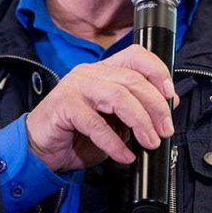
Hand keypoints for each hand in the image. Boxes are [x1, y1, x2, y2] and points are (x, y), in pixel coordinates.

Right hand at [24, 44, 179, 172]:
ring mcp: (76, 87)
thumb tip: (168, 106)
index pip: (135, 56)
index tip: (171, 95)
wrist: (40, 150)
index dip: (157, 71)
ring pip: (118, 97)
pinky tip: (124, 156)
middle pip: (133, 79)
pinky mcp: (64, 106)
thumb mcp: (114, 122)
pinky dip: (115, 143)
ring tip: (150, 142)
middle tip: (165, 130)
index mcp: (103, 71)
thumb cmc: (77, 135)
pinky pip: (96, 123)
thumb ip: (135, 111)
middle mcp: (90, 73)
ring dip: (140, 121)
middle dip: (156, 106)